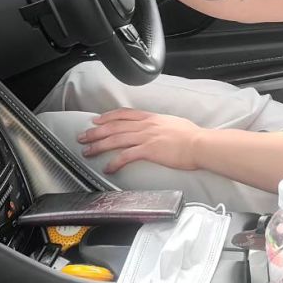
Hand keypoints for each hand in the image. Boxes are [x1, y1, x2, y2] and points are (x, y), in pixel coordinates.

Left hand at [77, 109, 203, 172]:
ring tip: (87, 152)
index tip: (96, 120)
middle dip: (96, 132)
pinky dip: (114, 162)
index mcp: (151, 118)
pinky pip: (125, 156)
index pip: (124, 114)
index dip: (107, 117)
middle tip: (83, 136)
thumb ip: (161, 125)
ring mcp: (145, 137)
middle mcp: (145, 125)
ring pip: (115, 140)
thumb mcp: (174, 123)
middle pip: (114, 126)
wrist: (199, 144)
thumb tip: (159, 129)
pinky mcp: (148, 151)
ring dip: (99, 146)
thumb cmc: (192, 136)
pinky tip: (107, 168)